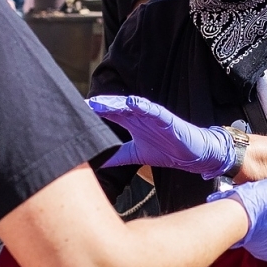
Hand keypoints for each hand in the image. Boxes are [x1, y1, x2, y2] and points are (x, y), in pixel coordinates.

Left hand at [89, 95, 234, 177]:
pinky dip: (144, 106)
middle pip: (117, 108)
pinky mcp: (167, 119)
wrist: (191, 155)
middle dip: (101, 106)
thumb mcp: (135, 155)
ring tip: (103, 103)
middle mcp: (140, 116)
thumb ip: (116, 156)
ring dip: (117, 104)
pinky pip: (155, 110)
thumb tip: (95, 163)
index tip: (75, 113)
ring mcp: (153, 116)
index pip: (109, 114)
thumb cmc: (165, 150)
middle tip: (84, 105)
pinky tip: (133, 103)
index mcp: (131, 122)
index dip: (94, 112)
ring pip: (132, 106)